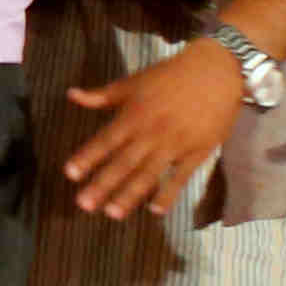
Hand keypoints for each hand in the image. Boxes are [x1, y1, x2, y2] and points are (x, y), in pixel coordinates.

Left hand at [64, 40, 243, 218]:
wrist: (216, 72)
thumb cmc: (169, 77)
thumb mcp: (133, 82)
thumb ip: (102, 95)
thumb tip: (71, 95)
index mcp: (134, 115)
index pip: (105, 140)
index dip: (87, 157)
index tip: (69, 174)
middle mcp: (152, 133)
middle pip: (124, 162)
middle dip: (103, 184)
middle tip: (83, 204)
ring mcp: (175, 145)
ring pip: (149, 174)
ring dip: (130, 195)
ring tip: (112, 213)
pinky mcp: (198, 152)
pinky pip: (181, 177)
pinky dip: (168, 193)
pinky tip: (155, 210)